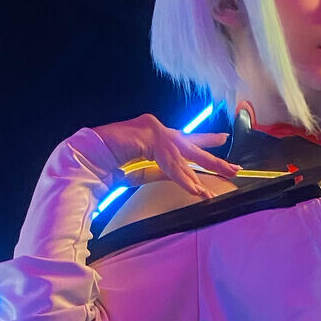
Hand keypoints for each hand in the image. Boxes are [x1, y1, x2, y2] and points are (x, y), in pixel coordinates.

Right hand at [89, 112, 239, 199]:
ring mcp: (153, 130)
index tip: (223, 140)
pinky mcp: (149, 137)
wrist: (86, 155)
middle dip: (212, 158)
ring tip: (212, 191)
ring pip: (182, 158)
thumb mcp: (140, 171)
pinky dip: (182, 178)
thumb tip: (180, 179)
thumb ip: (158, 172)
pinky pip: (170, 163)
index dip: (204, 140)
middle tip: (235, 168)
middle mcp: (157, 129)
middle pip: (191, 145)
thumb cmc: (107, 163)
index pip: (184, 138)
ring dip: (198, 177)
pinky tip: (195, 189)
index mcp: (154, 136)